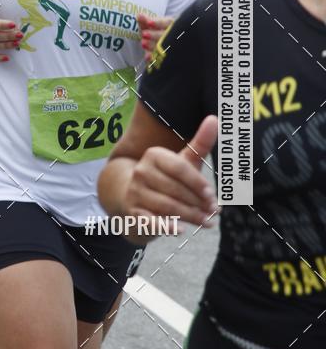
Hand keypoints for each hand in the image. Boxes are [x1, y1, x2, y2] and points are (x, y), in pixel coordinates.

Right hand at [121, 115, 219, 239]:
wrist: (132, 196)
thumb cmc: (165, 178)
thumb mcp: (182, 162)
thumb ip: (200, 143)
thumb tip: (215, 118)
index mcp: (153, 155)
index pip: (179, 168)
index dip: (198, 183)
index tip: (212, 195)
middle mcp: (141, 172)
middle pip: (176, 190)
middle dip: (198, 203)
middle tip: (214, 212)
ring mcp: (134, 192)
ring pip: (168, 206)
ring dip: (190, 216)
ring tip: (207, 222)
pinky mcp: (132, 212)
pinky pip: (150, 221)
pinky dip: (165, 227)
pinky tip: (180, 230)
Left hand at [137, 13, 172, 60]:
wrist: (160, 47)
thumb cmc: (155, 33)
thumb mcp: (150, 26)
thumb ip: (145, 21)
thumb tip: (139, 15)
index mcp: (171, 25)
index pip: (167, 22)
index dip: (158, 23)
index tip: (149, 23)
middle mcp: (173, 35)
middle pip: (166, 35)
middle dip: (154, 35)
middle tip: (144, 34)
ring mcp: (171, 47)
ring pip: (164, 47)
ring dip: (153, 45)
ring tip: (143, 43)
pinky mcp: (167, 57)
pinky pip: (161, 59)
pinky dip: (154, 57)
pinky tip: (147, 57)